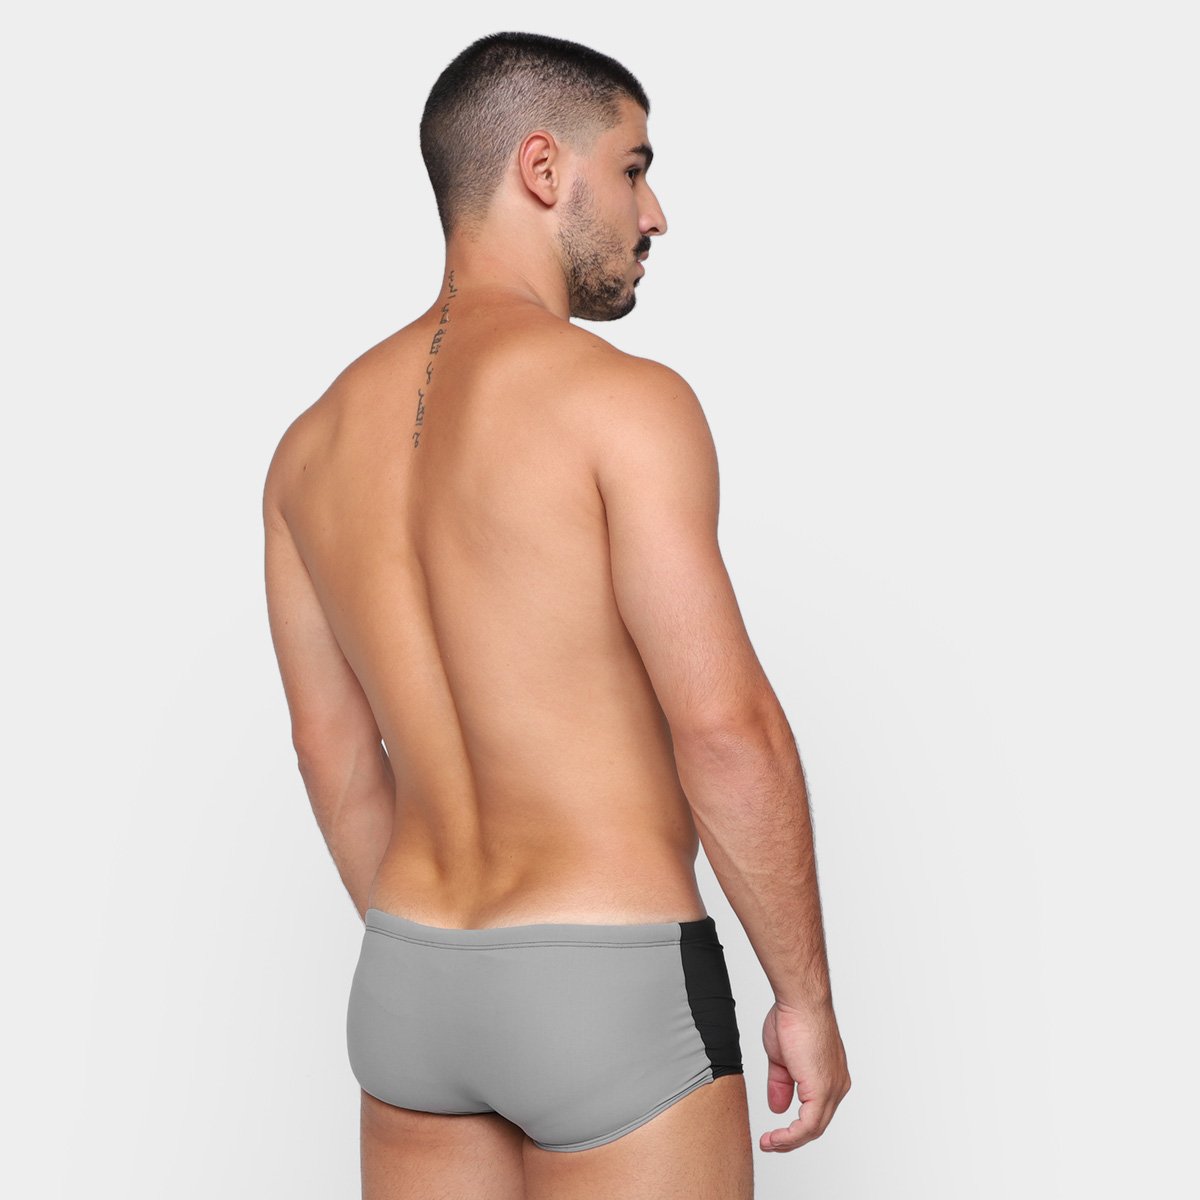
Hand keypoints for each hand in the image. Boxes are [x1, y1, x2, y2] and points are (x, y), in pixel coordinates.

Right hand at [758, 999, 850, 1151]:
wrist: (800, 1003)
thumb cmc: (793, 1018)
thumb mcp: (782, 1058)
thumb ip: (781, 1084)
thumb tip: (778, 1106)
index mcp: (831, 1075)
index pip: (816, 1109)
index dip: (796, 1124)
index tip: (777, 1131)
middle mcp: (837, 1084)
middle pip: (817, 1123)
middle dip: (792, 1138)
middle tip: (771, 1143)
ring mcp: (833, 1088)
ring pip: (814, 1128)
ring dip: (789, 1141)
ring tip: (769, 1143)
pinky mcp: (824, 1090)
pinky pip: (809, 1126)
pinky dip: (791, 1136)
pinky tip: (776, 1138)